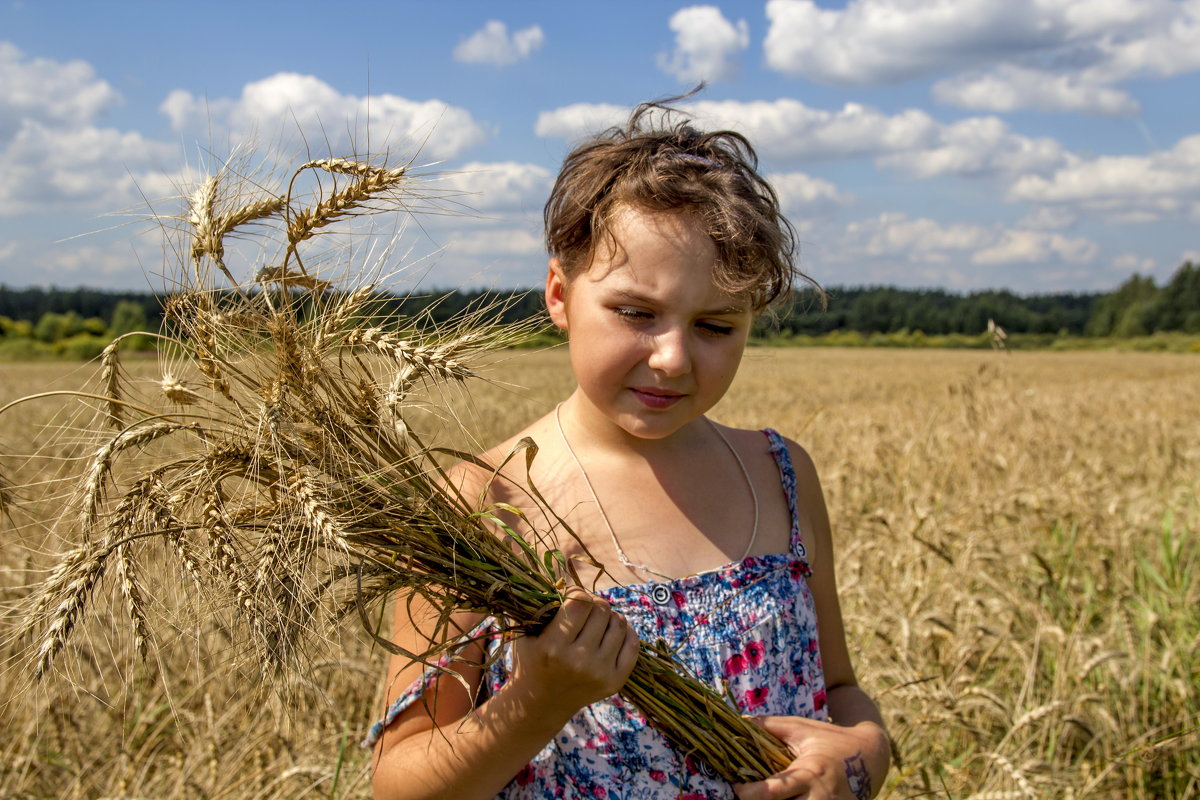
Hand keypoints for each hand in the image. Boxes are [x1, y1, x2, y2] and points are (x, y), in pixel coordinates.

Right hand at [509, 586, 640, 715]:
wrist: (540, 705)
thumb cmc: (530, 660)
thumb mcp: (526, 632)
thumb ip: (539, 603)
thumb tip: (561, 574)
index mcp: (552, 647)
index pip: (579, 601)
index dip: (576, 592)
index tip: (569, 598)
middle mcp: (578, 661)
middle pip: (601, 609)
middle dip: (593, 603)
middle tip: (583, 609)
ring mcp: (600, 672)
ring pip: (619, 622)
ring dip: (608, 616)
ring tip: (595, 622)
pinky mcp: (615, 681)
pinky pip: (632, 643)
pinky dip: (625, 632)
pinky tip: (611, 632)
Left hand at [733, 716, 875, 799]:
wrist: (870, 757)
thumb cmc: (829, 739)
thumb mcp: (801, 728)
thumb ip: (771, 725)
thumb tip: (740, 719)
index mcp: (808, 774)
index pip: (773, 792)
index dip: (749, 793)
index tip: (737, 787)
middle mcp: (819, 798)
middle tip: (749, 798)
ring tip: (764, 799)